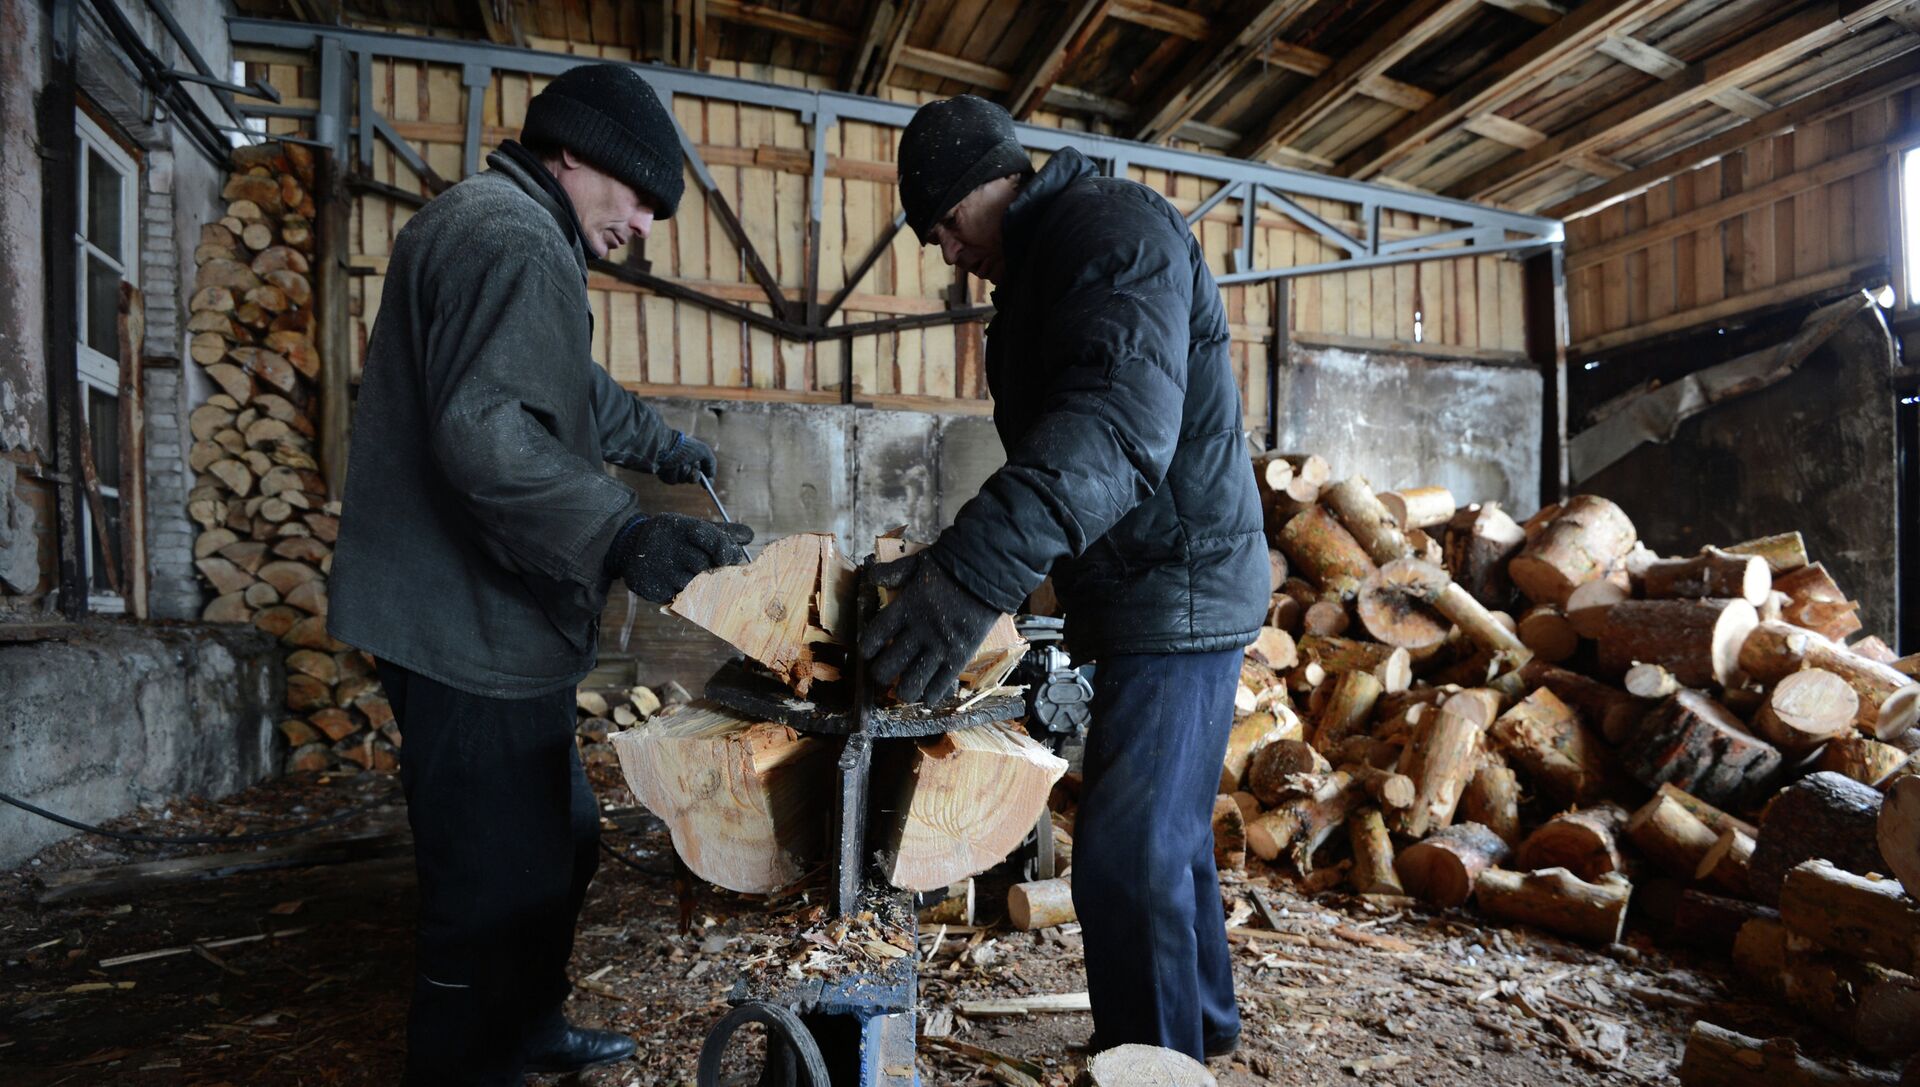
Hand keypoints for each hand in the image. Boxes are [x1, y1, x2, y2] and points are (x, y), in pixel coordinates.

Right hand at [607, 513, 752, 602]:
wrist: (631, 547)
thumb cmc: (673, 538)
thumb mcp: (693, 528)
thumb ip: (721, 533)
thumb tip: (749, 536)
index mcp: (679, 527)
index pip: (706, 535)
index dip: (722, 547)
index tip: (727, 558)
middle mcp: (667, 546)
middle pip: (701, 563)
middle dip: (712, 569)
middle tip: (713, 571)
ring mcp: (658, 568)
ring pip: (691, 583)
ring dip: (698, 584)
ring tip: (693, 576)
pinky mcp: (651, 587)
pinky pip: (677, 597)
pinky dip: (682, 595)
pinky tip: (677, 585)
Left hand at [654, 431, 716, 485]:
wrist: (665, 446)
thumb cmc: (685, 447)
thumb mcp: (704, 451)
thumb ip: (711, 464)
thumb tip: (710, 479)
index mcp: (693, 457)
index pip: (702, 472)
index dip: (705, 480)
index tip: (706, 486)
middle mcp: (684, 463)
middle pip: (693, 479)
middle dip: (694, 476)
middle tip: (693, 471)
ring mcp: (674, 470)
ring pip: (682, 480)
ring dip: (683, 473)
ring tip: (680, 464)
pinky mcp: (664, 474)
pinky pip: (672, 481)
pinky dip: (674, 474)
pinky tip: (671, 466)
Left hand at [858, 553, 999, 704]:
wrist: (984, 571)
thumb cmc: (949, 566)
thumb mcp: (915, 563)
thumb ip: (892, 573)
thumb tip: (872, 577)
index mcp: (903, 609)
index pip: (874, 637)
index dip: (867, 649)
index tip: (868, 653)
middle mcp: (917, 632)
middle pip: (888, 666)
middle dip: (881, 674)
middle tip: (883, 674)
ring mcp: (938, 647)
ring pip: (912, 683)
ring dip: (904, 691)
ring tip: (903, 691)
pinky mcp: (959, 656)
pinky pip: (940, 684)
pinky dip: (931, 695)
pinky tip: (927, 698)